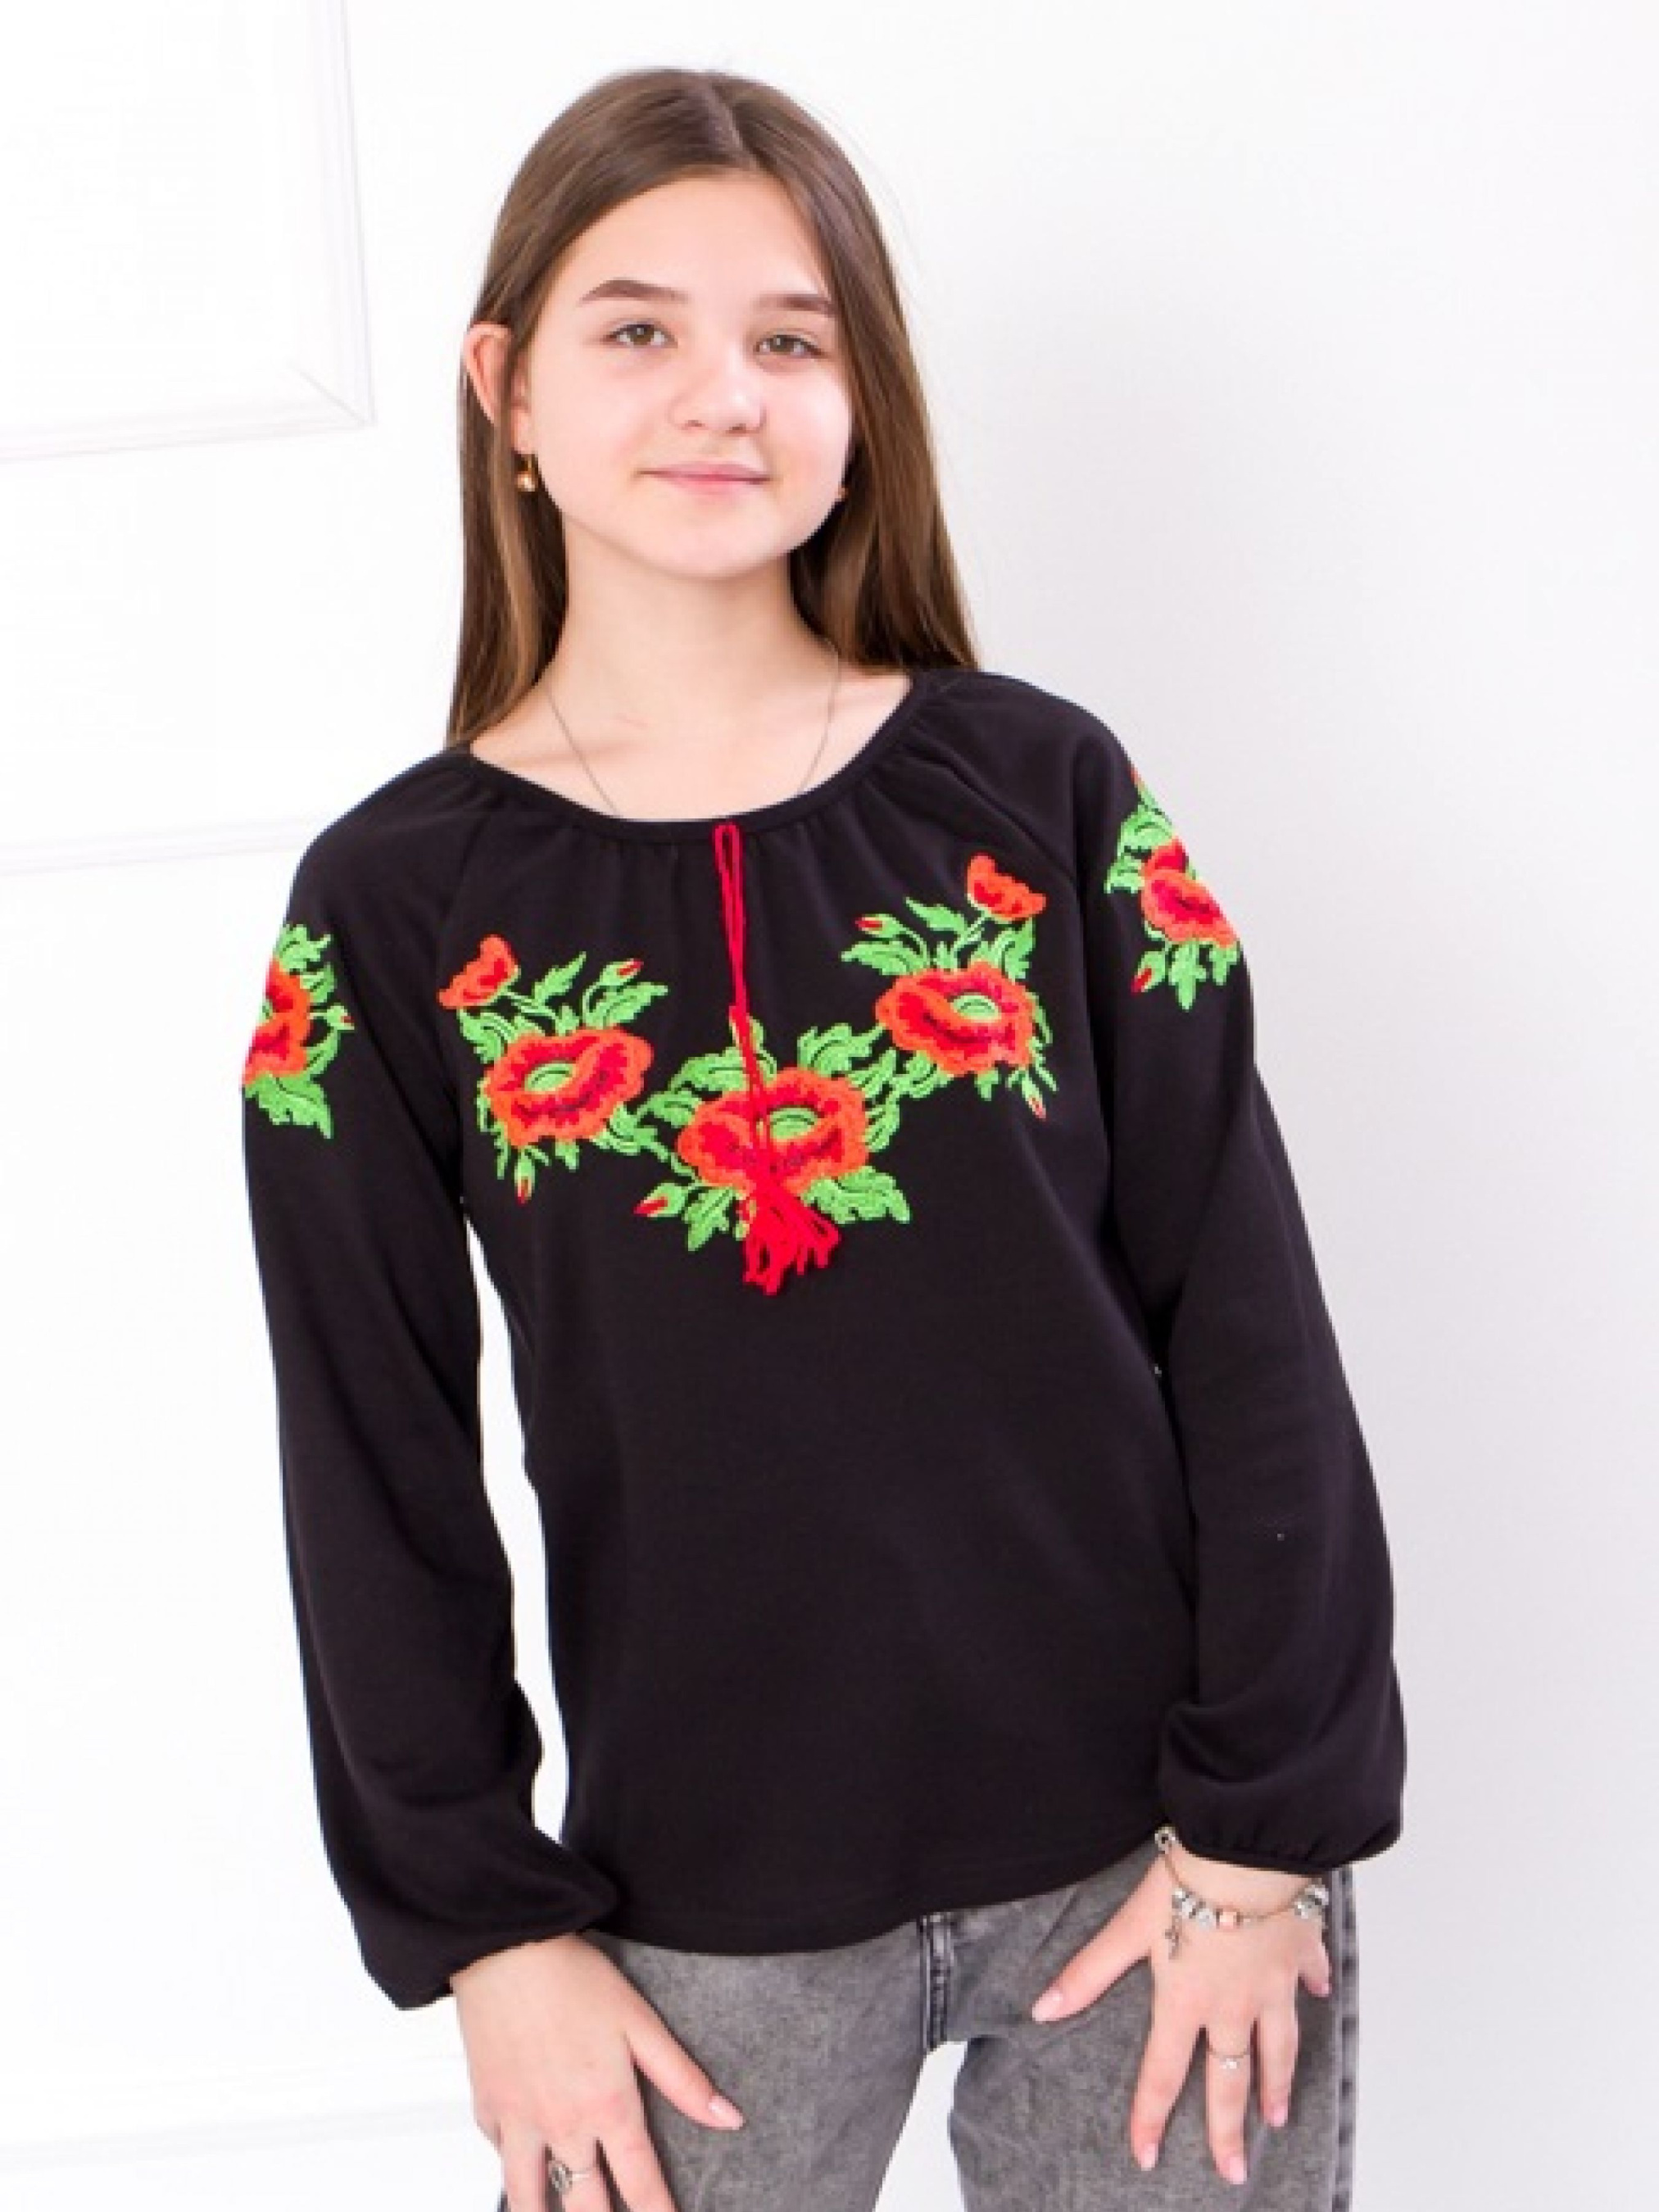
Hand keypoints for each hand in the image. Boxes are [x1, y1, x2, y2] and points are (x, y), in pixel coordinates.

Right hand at [452, 1931, 745, 2211]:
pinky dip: (515, 2174)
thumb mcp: (641, 2023)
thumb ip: (684, 2079)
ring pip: (529, 2201)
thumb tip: (728, 2118)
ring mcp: (519, 2124)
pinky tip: (525, 2174)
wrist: (506, 1949)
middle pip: (585, 2206)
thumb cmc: (572, 1978)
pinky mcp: (487, 2111)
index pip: (641, 2185)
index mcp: (608, 2107)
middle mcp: (562, 2126)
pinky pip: (500, 2162)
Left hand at [1028, 1847, 1331, 2187]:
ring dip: (1277, 2082)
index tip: (1147, 2157)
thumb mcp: (1130, 1926)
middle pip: (1231, 2079)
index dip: (1151, 2117)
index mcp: (1187, 2001)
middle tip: (1233, 2170)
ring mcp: (1274, 1982)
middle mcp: (1234, 2004)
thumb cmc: (1188, 1881)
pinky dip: (1315, 1988)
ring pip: (1279, 2045)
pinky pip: (1311, 1976)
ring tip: (1277, 2115)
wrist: (1250, 1849)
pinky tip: (1319, 1994)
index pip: (1163, 2073)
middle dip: (1230, 2130)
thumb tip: (1042, 2010)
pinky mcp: (1302, 1949)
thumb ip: (1089, 1972)